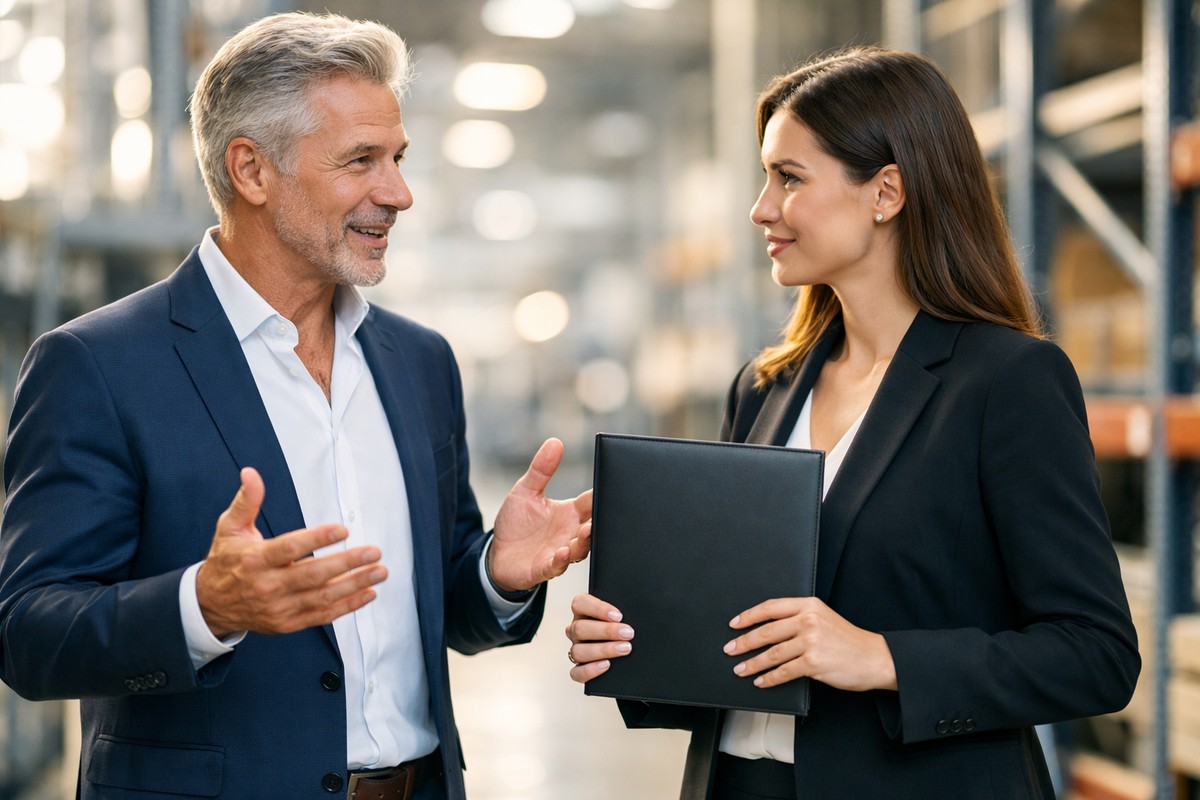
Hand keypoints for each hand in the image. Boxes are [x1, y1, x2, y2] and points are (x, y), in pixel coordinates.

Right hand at [196, 467, 387, 637]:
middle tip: (374, 551)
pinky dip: (348, 606)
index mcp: (255, 560)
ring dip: (355, 585)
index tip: (344, 530)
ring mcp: (279, 608)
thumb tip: (251, 473)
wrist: (210, 604)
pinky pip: (322, 616)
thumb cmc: (227, 561)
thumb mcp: (230, 527)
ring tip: (380, 571)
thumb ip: (247, 501)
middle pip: (313, 575)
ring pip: (322, 597)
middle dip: (347, 563)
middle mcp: (268, 586)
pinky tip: (368, 593)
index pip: (290, 548)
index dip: (318, 539)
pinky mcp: (288, 623)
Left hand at [488, 438, 592, 591]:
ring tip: (585, 532)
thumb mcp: (526, 491)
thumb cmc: (516, 523)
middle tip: (606, 513)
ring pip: (581, 548)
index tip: (615, 484)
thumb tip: (555, 442)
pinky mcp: (545, 568)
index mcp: (570, 513)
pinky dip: (562, 560)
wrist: (498, 554)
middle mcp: (569, 533)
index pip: (592, 501)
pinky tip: (563, 552)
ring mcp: (560, 551)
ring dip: (585, 542)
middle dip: (601, 521)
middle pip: (594, 526)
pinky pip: (558, 566)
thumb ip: (541, 469)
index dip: (604, 493)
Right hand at [566, 593, 633, 682]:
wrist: (633, 649)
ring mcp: (577, 649)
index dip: (597, 609)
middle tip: (628, 633)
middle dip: (606, 631)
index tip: (618, 616)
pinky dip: (590, 670)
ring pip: (578, 651)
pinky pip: (576, 673)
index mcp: (583, 611)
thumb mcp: (626, 612)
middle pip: (580, 628)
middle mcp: (576, 630)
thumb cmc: (627, 626)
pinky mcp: (579, 669)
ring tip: (625, 649)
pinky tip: (607, 665)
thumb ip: (624, 608)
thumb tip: (635, 610)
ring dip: (603, 650)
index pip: (580, 603)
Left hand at [723, 597, 896, 691]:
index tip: (734, 624)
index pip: (771, 607)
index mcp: (809, 605)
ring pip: (772, 653)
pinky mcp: (814, 663)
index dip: (749, 616)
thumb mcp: (823, 618)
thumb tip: (767, 629)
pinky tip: (760, 681)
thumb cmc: (848, 640)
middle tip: (730, 649)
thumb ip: (799, 618)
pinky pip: (784, 671)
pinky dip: (769, 678)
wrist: (874, 658)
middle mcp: (808, 620)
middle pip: (767, 631)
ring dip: (753, 663)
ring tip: (740, 669)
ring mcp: (811, 641)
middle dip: (744, 642)